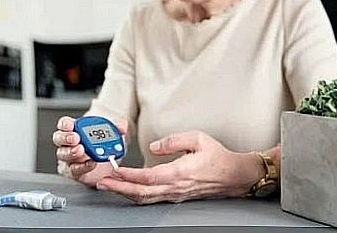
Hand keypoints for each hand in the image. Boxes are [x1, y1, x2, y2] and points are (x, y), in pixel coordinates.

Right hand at [53, 116, 127, 186]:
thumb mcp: (111, 131)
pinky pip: (73, 169)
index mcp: (74, 129)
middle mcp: (68, 143)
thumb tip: (122, 127)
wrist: (105, 159)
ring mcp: (69, 158)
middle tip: (76, 138)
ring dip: (71, 152)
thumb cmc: (102, 142)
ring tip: (81, 150)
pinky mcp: (74, 171)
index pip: (64, 124)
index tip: (71, 124)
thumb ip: (117, 126)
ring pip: (63, 154)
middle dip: (66, 138)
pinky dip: (82, 166)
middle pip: (59, 138)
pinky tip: (90, 163)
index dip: (65, 124)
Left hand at [96, 130, 263, 203]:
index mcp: (180, 172)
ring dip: (125, 193)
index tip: (115, 170)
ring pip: (146, 198)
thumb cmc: (217, 157)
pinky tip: (128, 190)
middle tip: (102, 182)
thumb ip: (174, 141)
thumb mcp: (198, 138)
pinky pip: (153, 198)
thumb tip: (154, 146)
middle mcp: (176, 187)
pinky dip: (137, 195)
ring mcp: (175, 194)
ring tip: (110, 186)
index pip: (149, 176)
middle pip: (142, 192)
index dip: (129, 175)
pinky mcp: (176, 196)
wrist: (234, 175)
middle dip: (119, 188)